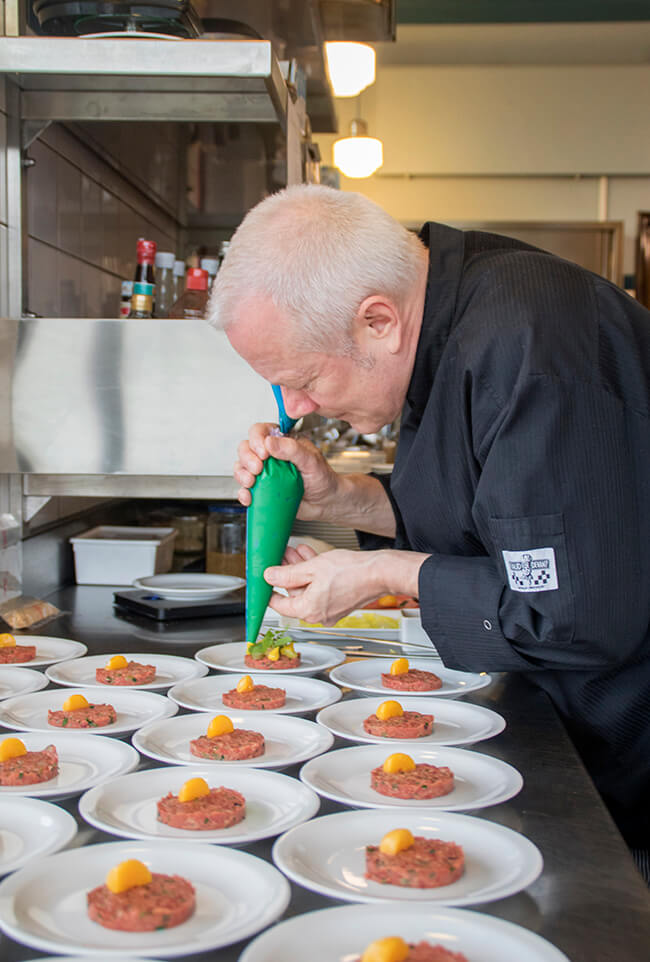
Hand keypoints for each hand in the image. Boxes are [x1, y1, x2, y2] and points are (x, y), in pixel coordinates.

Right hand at [234, 423, 338, 517]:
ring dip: (241, 474)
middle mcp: (270, 456)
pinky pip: (244, 489)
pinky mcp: (262, 490)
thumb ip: (292, 449)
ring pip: (241, 467)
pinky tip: (249, 497)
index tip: (264, 453)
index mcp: (282, 442)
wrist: (327, 503)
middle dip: (247, 458)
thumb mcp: (312, 461)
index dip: (256, 439)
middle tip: (258, 469)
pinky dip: (243, 493)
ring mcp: (265, 473)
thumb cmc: (323, 479)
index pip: (260, 431)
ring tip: (252, 483)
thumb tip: (269, 442)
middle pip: (246, 448)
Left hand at [265, 545, 428, 624]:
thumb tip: (269, 576)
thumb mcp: (312, 568)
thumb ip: (287, 574)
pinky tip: (311, 557)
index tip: (263, 578)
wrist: (380, 572)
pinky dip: (315, 574)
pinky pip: (321, 588)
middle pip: (294, 594)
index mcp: (308, 610)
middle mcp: (319, 615)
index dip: (268, 589)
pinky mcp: (340, 601)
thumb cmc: (352, 572)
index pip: (278, 604)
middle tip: (281, 556)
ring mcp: (331, 609)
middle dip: (287, 572)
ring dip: (300, 570)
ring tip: (295, 551)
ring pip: (308, 588)